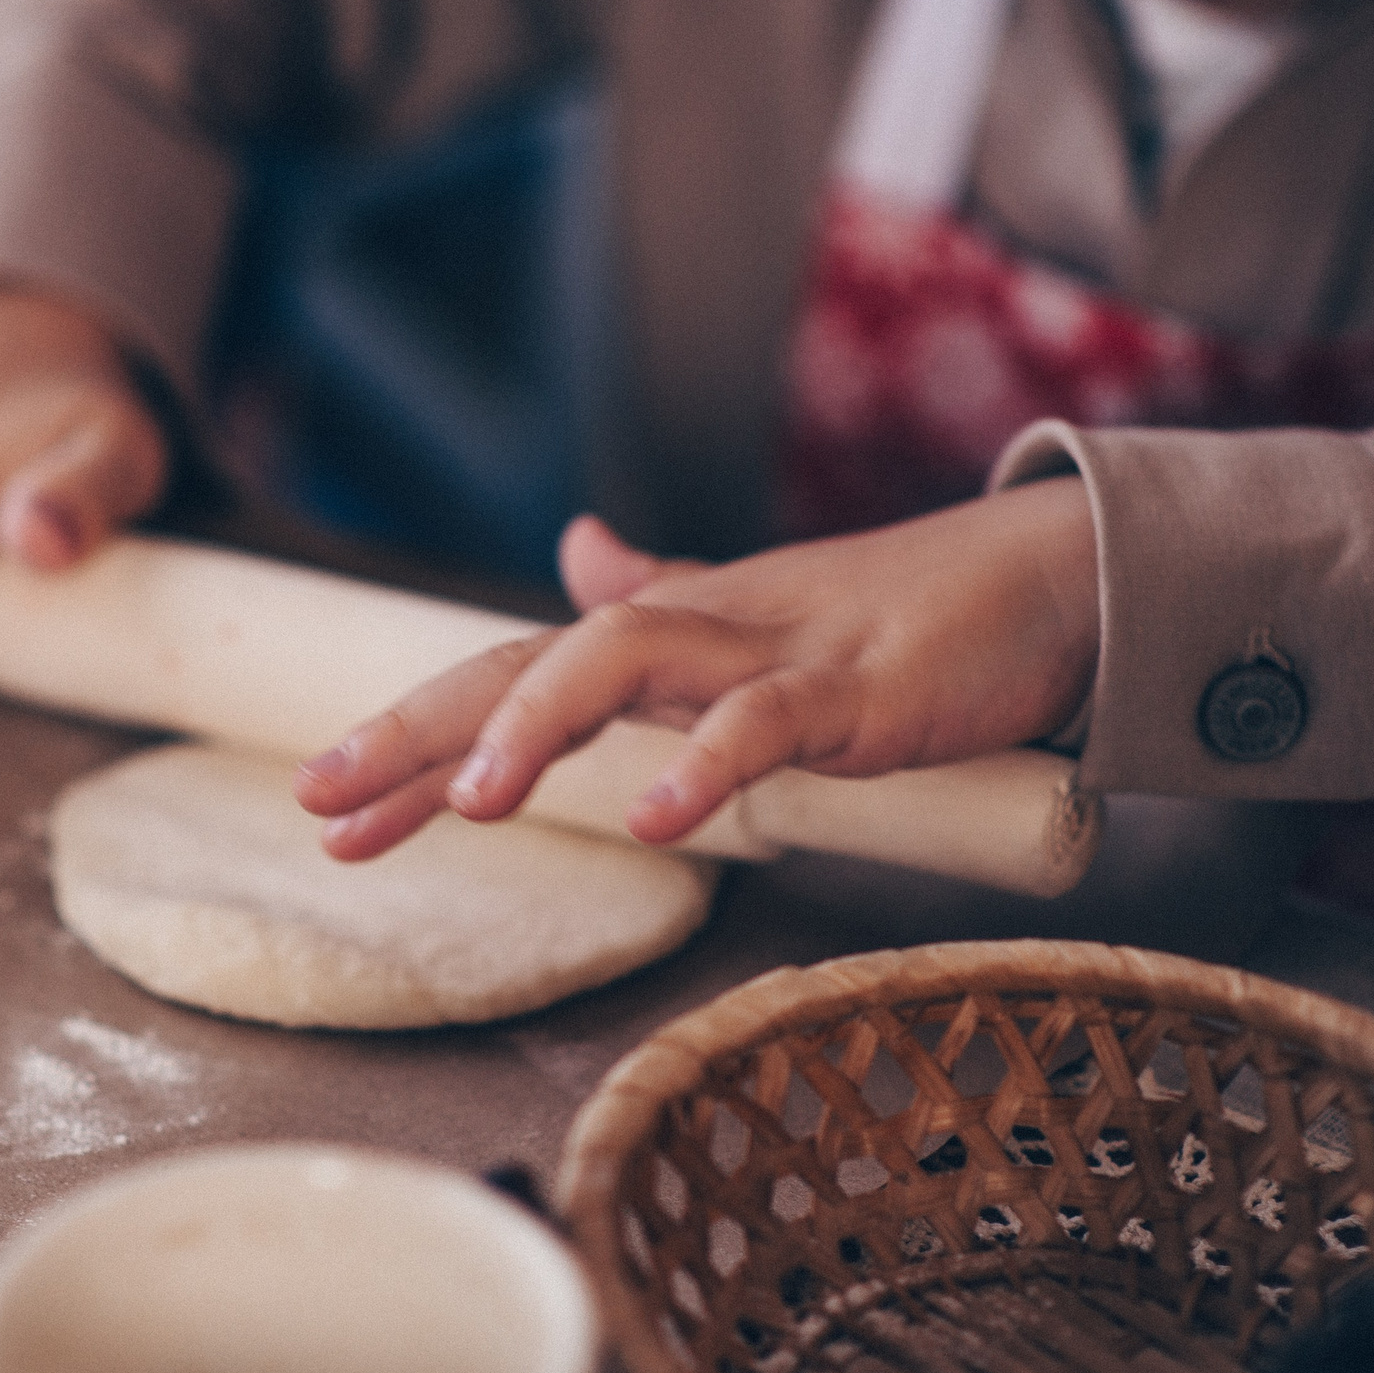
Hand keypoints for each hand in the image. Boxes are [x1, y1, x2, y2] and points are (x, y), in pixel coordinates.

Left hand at [295, 483, 1100, 856]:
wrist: (1049, 574)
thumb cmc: (905, 613)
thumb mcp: (759, 617)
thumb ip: (663, 596)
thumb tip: (574, 554)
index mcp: (673, 630)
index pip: (515, 674)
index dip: (417, 736)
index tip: (327, 806)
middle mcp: (701, 627)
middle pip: (532, 661)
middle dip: (424, 729)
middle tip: (324, 795)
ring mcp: (776, 648)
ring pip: (629, 660)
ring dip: (541, 727)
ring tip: (477, 804)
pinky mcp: (858, 683)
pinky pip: (767, 720)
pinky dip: (708, 765)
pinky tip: (654, 818)